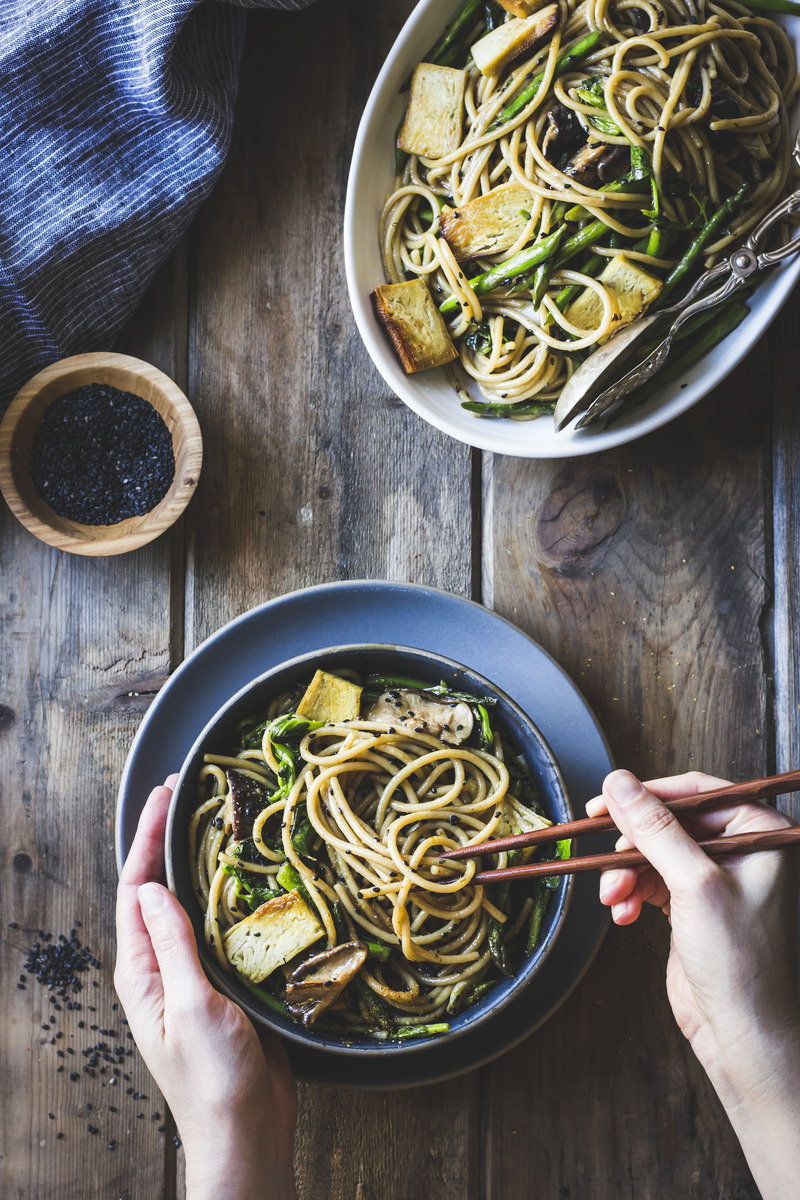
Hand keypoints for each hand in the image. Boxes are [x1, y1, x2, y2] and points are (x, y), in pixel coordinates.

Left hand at [115, 778, 297, 1199]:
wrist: (246, 1132)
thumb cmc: (212, 1081)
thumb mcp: (191, 1005)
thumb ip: (173, 945)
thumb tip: (150, 887)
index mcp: (141, 971)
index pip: (135, 890)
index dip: (146, 838)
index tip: (163, 796)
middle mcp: (160, 968)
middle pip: (158, 890)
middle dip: (167, 840)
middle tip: (187, 793)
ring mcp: (192, 975)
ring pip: (191, 905)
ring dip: (198, 863)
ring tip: (214, 820)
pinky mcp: (224, 984)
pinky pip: (221, 928)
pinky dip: (229, 895)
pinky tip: (248, 878)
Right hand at [588, 770, 799, 1199]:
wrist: (741, 1034)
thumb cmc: (742, 965)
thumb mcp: (693, 885)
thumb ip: (654, 829)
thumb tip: (620, 784)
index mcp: (760, 833)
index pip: (697, 793)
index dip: (649, 794)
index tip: (608, 799)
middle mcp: (741, 852)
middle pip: (669, 823)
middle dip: (632, 844)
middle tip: (601, 849)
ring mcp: (716, 879)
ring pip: (654, 853)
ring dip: (626, 873)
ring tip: (614, 897)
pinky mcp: (692, 905)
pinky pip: (650, 881)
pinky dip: (631, 894)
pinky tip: (623, 913)